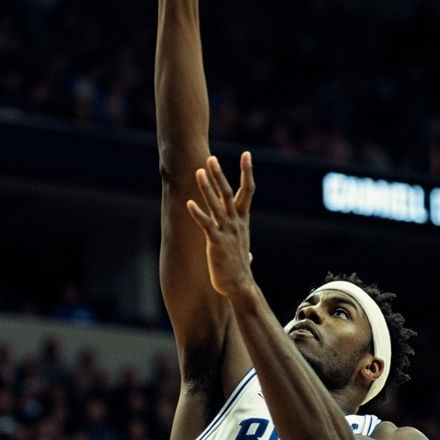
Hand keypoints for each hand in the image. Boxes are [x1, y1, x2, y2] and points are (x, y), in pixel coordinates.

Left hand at [186, 152, 254, 298]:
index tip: (246, 154)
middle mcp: (236, 222)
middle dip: (219, 175)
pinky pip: (207, 225)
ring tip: (199, 172)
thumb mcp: (243, 251)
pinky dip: (198, 213)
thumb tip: (250, 254)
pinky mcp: (216, 242)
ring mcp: (227, 231)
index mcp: (242, 220)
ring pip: (216, 204)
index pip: (247, 190)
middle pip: (228, 193)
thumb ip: (244, 246)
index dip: (247, 172)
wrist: (240, 285)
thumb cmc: (239, 268)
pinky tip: (189, 203)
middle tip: (211, 158)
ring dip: (207, 188)